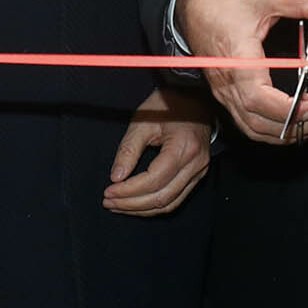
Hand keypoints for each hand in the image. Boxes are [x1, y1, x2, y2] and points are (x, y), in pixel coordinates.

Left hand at [104, 84, 211, 214]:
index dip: (128, 191)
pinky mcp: (197, 174)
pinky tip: (136, 203)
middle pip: (161, 197)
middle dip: (131, 204)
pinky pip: (176, 198)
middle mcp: (196, 163)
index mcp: (183, 147)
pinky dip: (154, 205)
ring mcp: (199, 171)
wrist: (194, 97)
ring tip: (118, 206)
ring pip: (169, 203)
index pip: (153, 180)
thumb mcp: (142, 122)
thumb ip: (128, 150)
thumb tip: (116, 178)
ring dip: (142, 209)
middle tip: (109, 202)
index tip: (108, 192)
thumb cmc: (168, 105)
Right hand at [179, 0, 307, 145]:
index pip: (260, 100)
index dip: (291, 111)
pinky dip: (275, 125)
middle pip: (260, 122)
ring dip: (288, 130)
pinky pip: (249, 120)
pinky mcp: (226, 92)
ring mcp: (224, 91)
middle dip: (298, 126)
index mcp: (236, 60)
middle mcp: (226, 82)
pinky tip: (298, 113)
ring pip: (254, 128)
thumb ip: (304, 1)